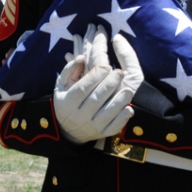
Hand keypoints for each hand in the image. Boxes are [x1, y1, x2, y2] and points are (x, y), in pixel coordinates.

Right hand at [53, 24, 142, 143]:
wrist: (68, 129)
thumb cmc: (67, 99)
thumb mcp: (62, 84)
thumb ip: (70, 69)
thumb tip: (82, 57)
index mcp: (68, 101)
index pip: (83, 87)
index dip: (95, 76)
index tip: (106, 66)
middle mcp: (79, 115)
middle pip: (96, 99)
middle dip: (109, 84)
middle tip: (120, 72)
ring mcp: (91, 126)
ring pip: (106, 114)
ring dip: (119, 101)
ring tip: (128, 89)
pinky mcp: (102, 133)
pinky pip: (113, 127)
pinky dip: (122, 119)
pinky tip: (129, 108)